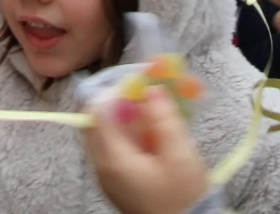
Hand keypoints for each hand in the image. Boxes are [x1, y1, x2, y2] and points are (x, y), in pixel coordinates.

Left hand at [83, 88, 208, 213]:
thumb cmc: (183, 199)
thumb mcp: (180, 155)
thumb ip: (163, 118)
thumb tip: (150, 88)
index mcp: (112, 158)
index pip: (97, 109)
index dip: (118, 89)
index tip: (143, 81)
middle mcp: (102, 165)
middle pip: (100, 119)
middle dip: (124, 100)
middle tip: (152, 92)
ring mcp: (109, 175)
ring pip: (110, 132)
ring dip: (132, 115)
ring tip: (161, 109)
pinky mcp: (120, 181)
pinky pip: (119, 148)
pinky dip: (134, 133)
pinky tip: (159, 132)